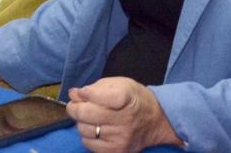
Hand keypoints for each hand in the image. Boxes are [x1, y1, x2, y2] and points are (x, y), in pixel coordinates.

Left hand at [66, 77, 182, 151]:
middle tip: (75, 105)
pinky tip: (95, 130)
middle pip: (86, 114)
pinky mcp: (118, 151)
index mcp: (125, 97)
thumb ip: (95, 88)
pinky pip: (90, 145)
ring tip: (88, 118)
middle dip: (74, 108)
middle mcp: (125, 119)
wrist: (157, 120)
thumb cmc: (134, 98)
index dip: (85, 94)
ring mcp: (122, 138)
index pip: (99, 96)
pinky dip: (87, 137)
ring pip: (85, 130)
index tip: (81, 92)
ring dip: (81, 122)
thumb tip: (73, 94)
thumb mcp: (119, 84)